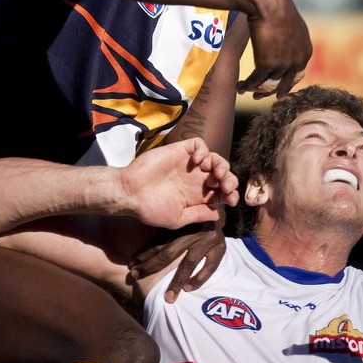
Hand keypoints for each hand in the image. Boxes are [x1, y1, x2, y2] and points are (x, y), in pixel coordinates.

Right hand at [120, 138, 238, 229]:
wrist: (130, 193)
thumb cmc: (150, 209)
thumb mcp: (177, 218)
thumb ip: (198, 214)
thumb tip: (218, 213)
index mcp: (197, 196)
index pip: (222, 192)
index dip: (231, 194)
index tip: (231, 199)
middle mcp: (195, 179)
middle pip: (223, 174)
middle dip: (230, 179)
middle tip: (225, 185)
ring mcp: (188, 164)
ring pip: (214, 158)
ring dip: (221, 164)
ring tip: (215, 172)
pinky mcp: (179, 151)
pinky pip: (199, 144)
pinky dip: (204, 150)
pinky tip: (198, 162)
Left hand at [128, 219, 225, 302]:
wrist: (218, 211)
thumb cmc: (193, 219)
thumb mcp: (179, 221)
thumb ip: (165, 231)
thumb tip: (139, 245)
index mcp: (181, 224)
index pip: (159, 242)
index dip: (144, 254)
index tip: (131, 266)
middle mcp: (194, 231)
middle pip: (170, 252)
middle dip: (151, 266)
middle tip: (136, 277)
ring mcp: (208, 240)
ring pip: (189, 263)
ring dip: (177, 281)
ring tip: (168, 297)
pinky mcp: (221, 248)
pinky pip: (210, 267)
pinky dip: (199, 278)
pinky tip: (188, 289)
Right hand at [237, 0, 311, 98]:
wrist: (270, 3)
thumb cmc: (278, 9)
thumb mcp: (292, 26)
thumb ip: (291, 41)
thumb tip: (284, 45)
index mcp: (305, 53)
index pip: (296, 75)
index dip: (285, 84)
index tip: (278, 92)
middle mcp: (297, 61)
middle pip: (283, 84)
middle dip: (271, 92)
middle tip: (259, 97)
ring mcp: (283, 64)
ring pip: (268, 84)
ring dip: (255, 90)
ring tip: (246, 91)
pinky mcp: (267, 64)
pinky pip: (256, 80)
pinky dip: (247, 85)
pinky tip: (240, 87)